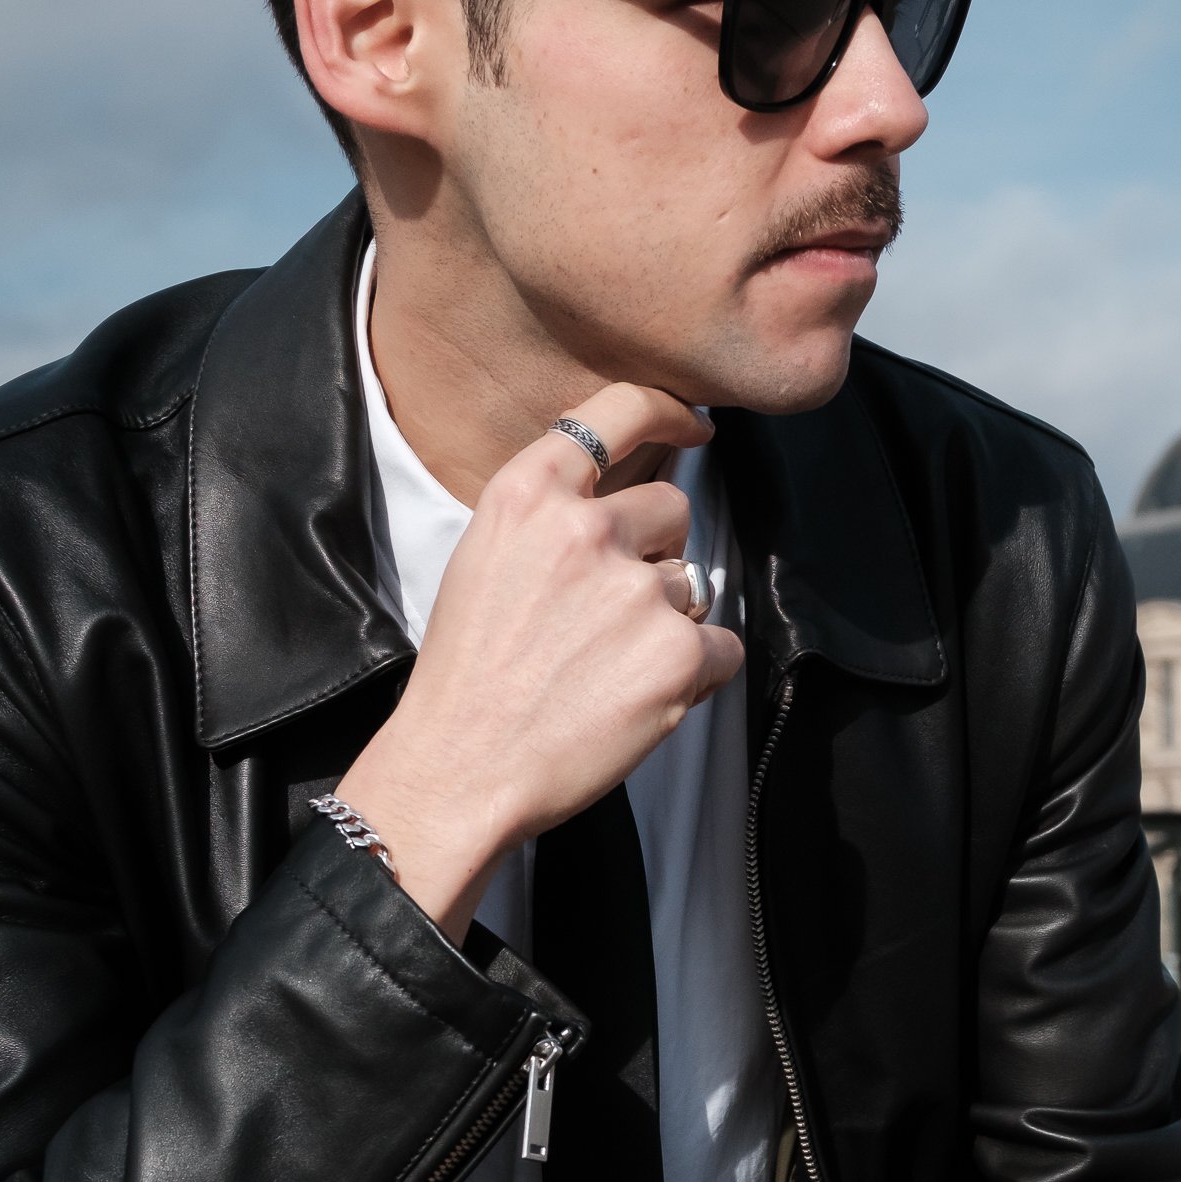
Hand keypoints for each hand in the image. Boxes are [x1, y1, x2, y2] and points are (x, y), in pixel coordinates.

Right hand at [333, 381, 743, 937]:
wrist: (458, 769)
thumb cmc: (469, 676)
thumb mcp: (484, 559)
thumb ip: (551, 517)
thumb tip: (628, 505)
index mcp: (529, 495)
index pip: (619, 412)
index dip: (669, 413)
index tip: (694, 428)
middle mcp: (585, 529)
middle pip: (673, 509)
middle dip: (656, 553)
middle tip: (606, 614)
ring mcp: (636, 590)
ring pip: (694, 584)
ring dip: (668, 621)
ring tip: (605, 667)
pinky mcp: (677, 654)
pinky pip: (722, 647)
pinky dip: (695, 675)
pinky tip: (636, 698)